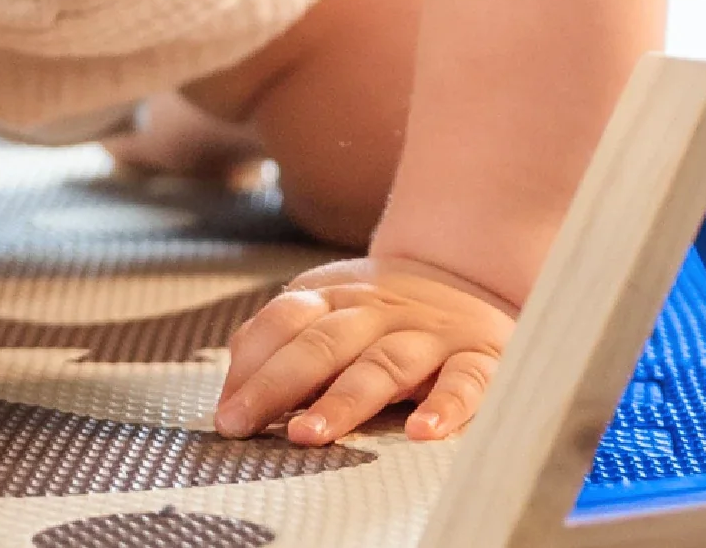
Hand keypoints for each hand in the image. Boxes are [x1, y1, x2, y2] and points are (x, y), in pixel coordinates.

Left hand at [212, 254, 513, 446]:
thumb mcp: (329, 306)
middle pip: (322, 344)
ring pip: (384, 364)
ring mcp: (429, 334)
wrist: (473, 271)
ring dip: (344, 400)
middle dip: (278, 384)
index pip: (284, 320)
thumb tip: (232, 388)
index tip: (226, 413)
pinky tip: (423, 431)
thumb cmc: (384, 310)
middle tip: (241, 423)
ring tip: (310, 433)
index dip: (250, 364)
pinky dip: (447, 405)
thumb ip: (279, 340)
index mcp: (337, 298)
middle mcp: (380, 311)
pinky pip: (466, 381)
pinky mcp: (480, 356)